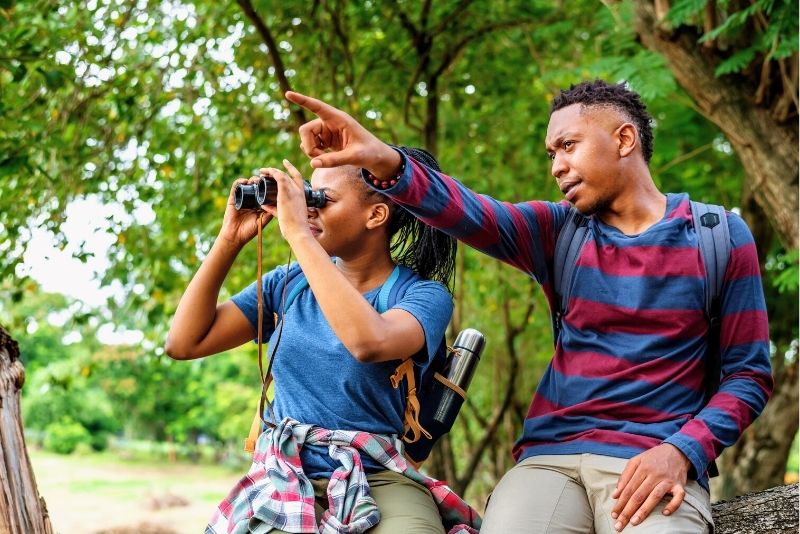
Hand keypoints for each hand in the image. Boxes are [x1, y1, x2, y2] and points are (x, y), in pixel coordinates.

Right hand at [218, 177, 271, 247]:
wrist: (235, 236)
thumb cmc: (249, 231)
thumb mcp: (263, 221)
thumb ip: (270, 212)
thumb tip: (278, 202)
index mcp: (259, 205)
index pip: (264, 193)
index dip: (268, 187)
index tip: (273, 182)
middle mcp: (251, 200)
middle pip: (256, 187)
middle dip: (261, 182)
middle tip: (264, 180)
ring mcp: (242, 198)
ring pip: (247, 185)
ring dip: (252, 180)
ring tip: (256, 180)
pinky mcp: (233, 198)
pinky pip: (235, 187)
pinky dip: (239, 182)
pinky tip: (245, 181)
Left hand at [259, 159, 313, 243]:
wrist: (298, 232)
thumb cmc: (294, 229)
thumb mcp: (284, 215)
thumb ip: (274, 209)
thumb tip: (264, 205)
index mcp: (301, 197)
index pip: (298, 178)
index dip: (292, 169)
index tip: (285, 163)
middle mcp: (299, 191)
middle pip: (289, 174)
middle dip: (278, 170)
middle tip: (267, 170)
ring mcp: (294, 191)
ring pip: (282, 174)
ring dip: (272, 171)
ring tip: (263, 171)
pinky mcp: (286, 192)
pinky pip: (279, 176)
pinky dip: (271, 172)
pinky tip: (264, 172)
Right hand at [285, 91, 401, 178]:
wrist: (375, 157)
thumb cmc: (369, 152)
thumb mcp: (354, 157)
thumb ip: (334, 160)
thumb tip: (313, 164)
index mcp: (339, 119)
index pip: (317, 106)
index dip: (302, 100)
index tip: (288, 93)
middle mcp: (330, 122)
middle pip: (306, 130)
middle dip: (308, 145)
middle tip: (318, 158)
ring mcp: (326, 131)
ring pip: (306, 139)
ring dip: (311, 151)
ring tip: (326, 159)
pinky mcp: (325, 140)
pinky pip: (310, 146)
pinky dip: (314, 155)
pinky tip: (325, 158)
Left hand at [611, 443, 690, 530]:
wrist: (676, 451)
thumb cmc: (653, 458)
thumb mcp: (636, 461)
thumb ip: (624, 476)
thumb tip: (615, 495)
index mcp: (641, 469)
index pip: (628, 489)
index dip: (620, 503)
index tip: (614, 515)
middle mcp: (654, 474)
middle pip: (638, 495)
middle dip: (627, 511)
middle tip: (620, 524)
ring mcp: (667, 480)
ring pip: (654, 496)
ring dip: (644, 510)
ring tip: (634, 522)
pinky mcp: (680, 485)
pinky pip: (678, 497)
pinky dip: (672, 505)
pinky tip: (664, 513)